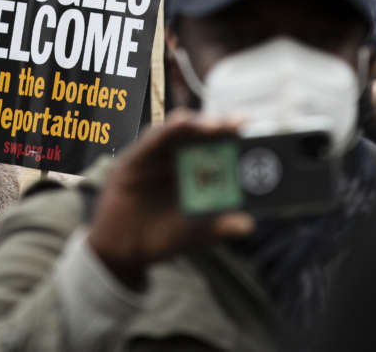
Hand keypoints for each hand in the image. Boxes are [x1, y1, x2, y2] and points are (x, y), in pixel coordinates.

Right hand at [86, 112, 254, 289]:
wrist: (125, 251)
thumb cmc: (163, 237)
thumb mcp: (195, 234)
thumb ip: (218, 227)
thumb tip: (248, 224)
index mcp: (196, 172)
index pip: (217, 147)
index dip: (233, 137)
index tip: (250, 130)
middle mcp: (177, 158)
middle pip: (200, 134)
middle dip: (219, 126)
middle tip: (238, 123)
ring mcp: (155, 156)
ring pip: (177, 131)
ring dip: (196, 124)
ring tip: (214, 125)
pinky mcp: (135, 159)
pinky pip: (152, 141)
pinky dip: (166, 131)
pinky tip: (180, 123)